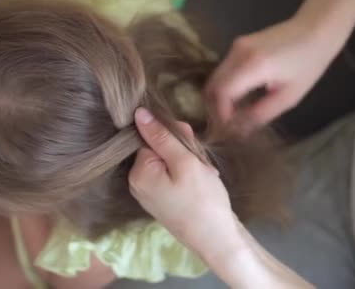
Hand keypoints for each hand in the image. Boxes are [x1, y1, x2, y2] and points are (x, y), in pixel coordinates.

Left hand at [129, 108, 234, 248]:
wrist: (218, 242)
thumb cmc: (203, 201)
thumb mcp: (185, 162)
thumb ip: (162, 137)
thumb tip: (139, 113)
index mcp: (137, 173)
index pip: (150, 137)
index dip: (174, 138)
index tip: (191, 148)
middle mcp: (136, 183)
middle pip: (158, 149)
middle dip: (184, 152)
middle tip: (202, 167)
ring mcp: (148, 193)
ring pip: (168, 162)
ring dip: (190, 164)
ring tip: (205, 177)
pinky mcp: (161, 200)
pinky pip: (172, 177)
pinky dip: (188, 176)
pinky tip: (202, 184)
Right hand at [205, 17, 340, 131]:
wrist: (316, 28)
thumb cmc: (309, 64)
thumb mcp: (288, 97)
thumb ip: (260, 115)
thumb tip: (238, 131)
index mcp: (253, 65)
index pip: (221, 93)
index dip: (220, 114)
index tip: (227, 130)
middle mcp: (238, 53)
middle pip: (212, 86)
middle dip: (215, 108)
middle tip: (227, 125)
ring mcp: (235, 47)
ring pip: (214, 79)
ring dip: (219, 99)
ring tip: (233, 114)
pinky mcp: (237, 45)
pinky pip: (222, 71)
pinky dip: (224, 87)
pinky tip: (238, 98)